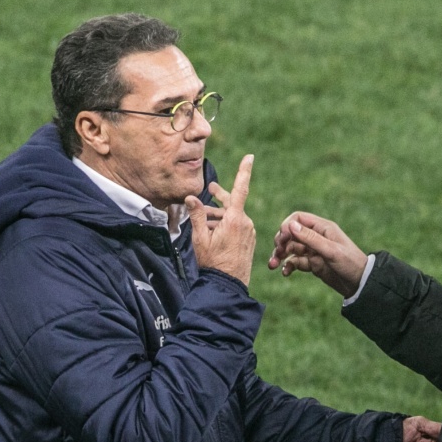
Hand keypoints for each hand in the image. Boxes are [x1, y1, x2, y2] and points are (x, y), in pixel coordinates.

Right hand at [187, 155, 255, 284]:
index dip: (244, 171)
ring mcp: (249, 232)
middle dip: (220, 197)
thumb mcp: (200, 238)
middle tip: (211, 189)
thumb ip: (197, 215)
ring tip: (203, 217)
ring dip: (219, 215)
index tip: (249, 156)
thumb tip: (191, 197)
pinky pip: (237, 226)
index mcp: (235, 219)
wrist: (227, 285)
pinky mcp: (249, 240)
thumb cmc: (213, 263)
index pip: (240, 189)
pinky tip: (212, 230)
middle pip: (233, 203)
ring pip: (233, 216)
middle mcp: (246, 223)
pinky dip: (225, 224)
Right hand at [267, 212, 367, 297]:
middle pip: (291, 234)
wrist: (360, 283)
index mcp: (322, 228)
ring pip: (291, 249)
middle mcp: (316, 237)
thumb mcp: (330, 250)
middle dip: (281, 242)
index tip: (282, 238)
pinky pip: (295, 262)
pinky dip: (288, 266)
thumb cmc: (350, 263)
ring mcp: (313, 250)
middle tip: (276, 253)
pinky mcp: (312, 263)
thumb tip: (290, 225)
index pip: (298, 219)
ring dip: (280, 255)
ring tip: (273, 265)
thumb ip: (310, 238)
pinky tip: (285, 273)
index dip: (287, 226)